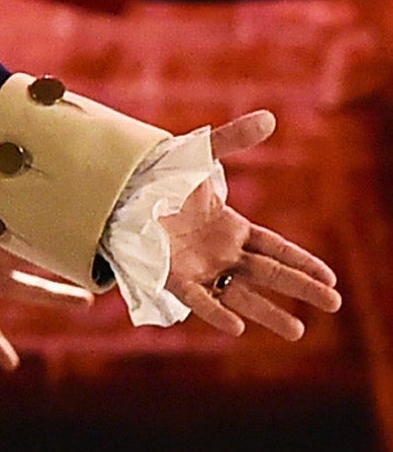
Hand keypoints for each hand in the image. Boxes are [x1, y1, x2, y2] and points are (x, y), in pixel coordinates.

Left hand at [161, 112, 340, 340]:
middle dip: (301, 289)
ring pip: (241, 296)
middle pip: (269, 275)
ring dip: (268, 313)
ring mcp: (198, 270)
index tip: (330, 278)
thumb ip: (232, 140)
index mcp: (232, 229)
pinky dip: (215, 312)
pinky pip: (198, 299)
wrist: (117, 195)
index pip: (277, 249)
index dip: (303, 262)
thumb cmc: (159, 178)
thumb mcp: (199, 156)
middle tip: (335, 304)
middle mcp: (220, 254)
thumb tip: (269, 118)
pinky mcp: (171, 278)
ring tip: (297, 332)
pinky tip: (235, 327)